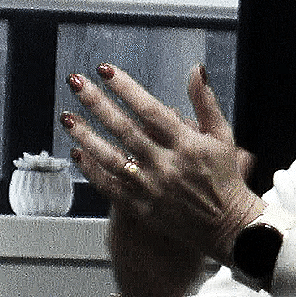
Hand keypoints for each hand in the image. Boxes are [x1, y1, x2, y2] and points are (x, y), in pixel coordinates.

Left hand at [63, 64, 264, 296]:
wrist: (228, 226)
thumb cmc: (224, 178)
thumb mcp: (222, 136)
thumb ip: (205, 102)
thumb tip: (194, 70)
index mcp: (187, 144)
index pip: (150, 110)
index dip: (127, 88)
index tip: (106, 71)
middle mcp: (167, 165)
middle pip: (124, 129)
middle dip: (97, 103)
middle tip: (77, 83)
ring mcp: (151, 187)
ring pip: (110, 158)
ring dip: (86, 136)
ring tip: (68, 118)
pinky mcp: (141, 207)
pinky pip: (110, 186)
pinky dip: (92, 170)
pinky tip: (78, 153)